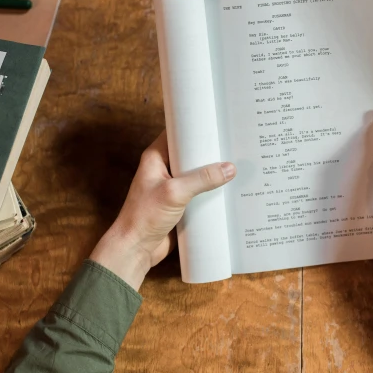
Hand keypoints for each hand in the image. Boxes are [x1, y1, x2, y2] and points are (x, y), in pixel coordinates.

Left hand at [90, 131, 235, 289]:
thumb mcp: (175, 192)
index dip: (195, 128)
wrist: (136, 249)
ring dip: (213, 173)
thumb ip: (202, 179)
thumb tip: (229, 168)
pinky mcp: (180, 203)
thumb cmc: (144, 217)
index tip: (217, 123)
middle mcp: (164, 169)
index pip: (177, 134)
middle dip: (210, 152)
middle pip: (191, 154)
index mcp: (156, 158)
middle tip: (233, 145)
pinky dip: (212, 191)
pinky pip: (199, 192)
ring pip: (197, 174)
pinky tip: (229, 190)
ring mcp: (173, 186)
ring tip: (237, 165)